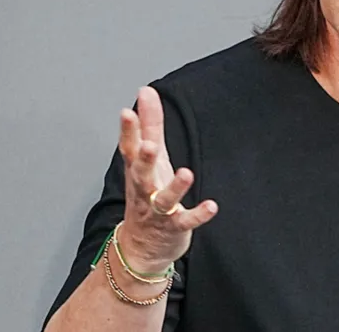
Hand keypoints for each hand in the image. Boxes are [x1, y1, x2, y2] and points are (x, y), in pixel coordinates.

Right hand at [116, 86, 217, 270]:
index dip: (128, 132)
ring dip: (175, 188)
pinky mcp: (174, 227)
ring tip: (186, 173)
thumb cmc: (146, 193)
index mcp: (137, 170)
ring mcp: (158, 210)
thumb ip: (149, 124)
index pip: (129, 149)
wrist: (142, 246)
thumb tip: (146, 91)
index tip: (127, 112)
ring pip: (164, 199)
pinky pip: (185, 221)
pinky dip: (198, 215)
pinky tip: (212, 206)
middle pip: (141, 174)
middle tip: (148, 145)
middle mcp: (144, 189)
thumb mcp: (148, 157)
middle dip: (144, 160)